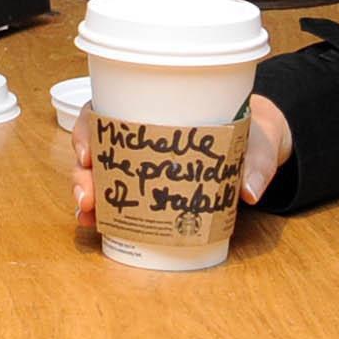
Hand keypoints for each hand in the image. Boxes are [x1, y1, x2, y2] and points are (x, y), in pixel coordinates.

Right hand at [72, 90, 293, 220]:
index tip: (87, 152)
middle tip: (87, 197)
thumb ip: (256, 164)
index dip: (87, 130)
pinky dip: (102, 213)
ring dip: (87, 195)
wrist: (257, 150)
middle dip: (82, 174)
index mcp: (157, 112)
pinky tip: (96, 226)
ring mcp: (140, 166)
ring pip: (99, 175)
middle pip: (94, 149)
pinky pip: (116, 199)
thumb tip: (249, 192)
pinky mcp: (150, 191)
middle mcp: (140, 138)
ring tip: (88, 216)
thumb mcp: (256, 144)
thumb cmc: (250, 137)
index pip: (105, 112)